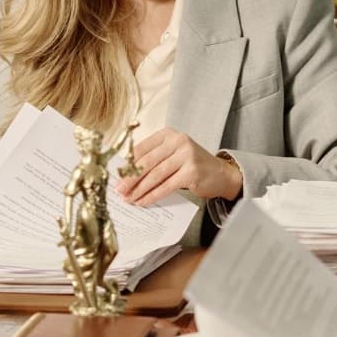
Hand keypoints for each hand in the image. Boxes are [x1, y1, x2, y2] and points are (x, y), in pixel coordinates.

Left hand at [115, 128, 241, 205]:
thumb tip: (125, 173)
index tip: (117, 176)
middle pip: (147, 162)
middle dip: (130, 178)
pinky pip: (166, 186)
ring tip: (129, 199)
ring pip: (155, 175)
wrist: (220, 173)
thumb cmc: (192, 165)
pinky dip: (153, 196)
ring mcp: (186, 156)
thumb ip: (153, 159)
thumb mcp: (172, 154)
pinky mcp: (191, 172)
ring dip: (139, 189)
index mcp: (168, 135)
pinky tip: (144, 202)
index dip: (127, 164)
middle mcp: (178, 142)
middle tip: (119, 190)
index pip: (142, 148)